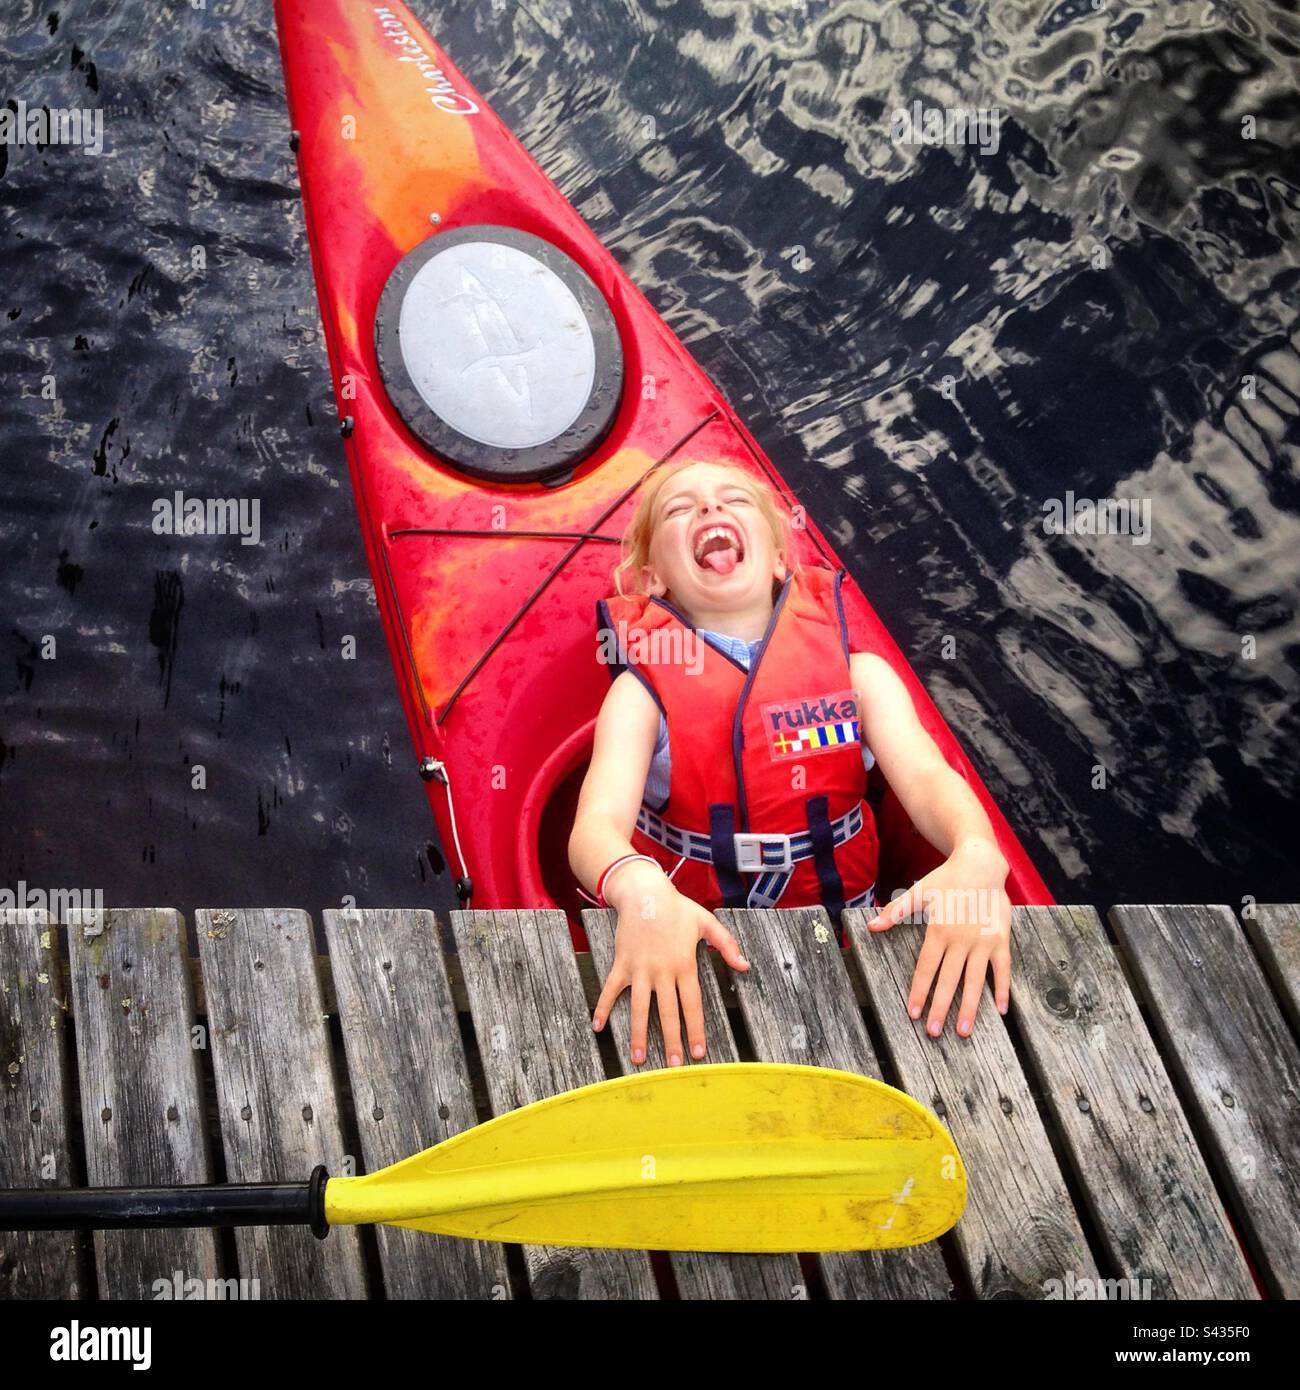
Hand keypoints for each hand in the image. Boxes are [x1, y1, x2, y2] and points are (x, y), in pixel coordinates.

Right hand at [592, 860, 748, 1065]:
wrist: (644, 892)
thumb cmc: (677, 908)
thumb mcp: (707, 923)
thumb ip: (726, 945)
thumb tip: (745, 966)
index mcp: (684, 965)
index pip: (692, 1005)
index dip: (695, 1030)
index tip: (698, 1052)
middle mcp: (662, 971)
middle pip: (667, 1012)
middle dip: (671, 1040)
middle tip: (674, 1066)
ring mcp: (640, 969)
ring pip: (639, 1007)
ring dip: (638, 1034)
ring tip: (639, 1058)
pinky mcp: (622, 964)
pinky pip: (611, 989)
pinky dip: (603, 1007)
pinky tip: (598, 1027)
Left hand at [866, 837, 1010, 1037]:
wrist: (982, 864)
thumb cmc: (947, 879)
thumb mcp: (919, 891)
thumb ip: (896, 911)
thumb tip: (872, 926)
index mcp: (938, 930)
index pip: (926, 968)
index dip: (918, 991)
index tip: (912, 1012)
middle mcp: (961, 940)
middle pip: (948, 980)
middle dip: (940, 1007)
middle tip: (934, 1032)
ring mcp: (983, 941)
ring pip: (975, 980)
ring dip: (969, 1007)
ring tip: (963, 1030)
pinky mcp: (1001, 940)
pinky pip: (1003, 969)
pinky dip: (1003, 989)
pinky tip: (1001, 1011)